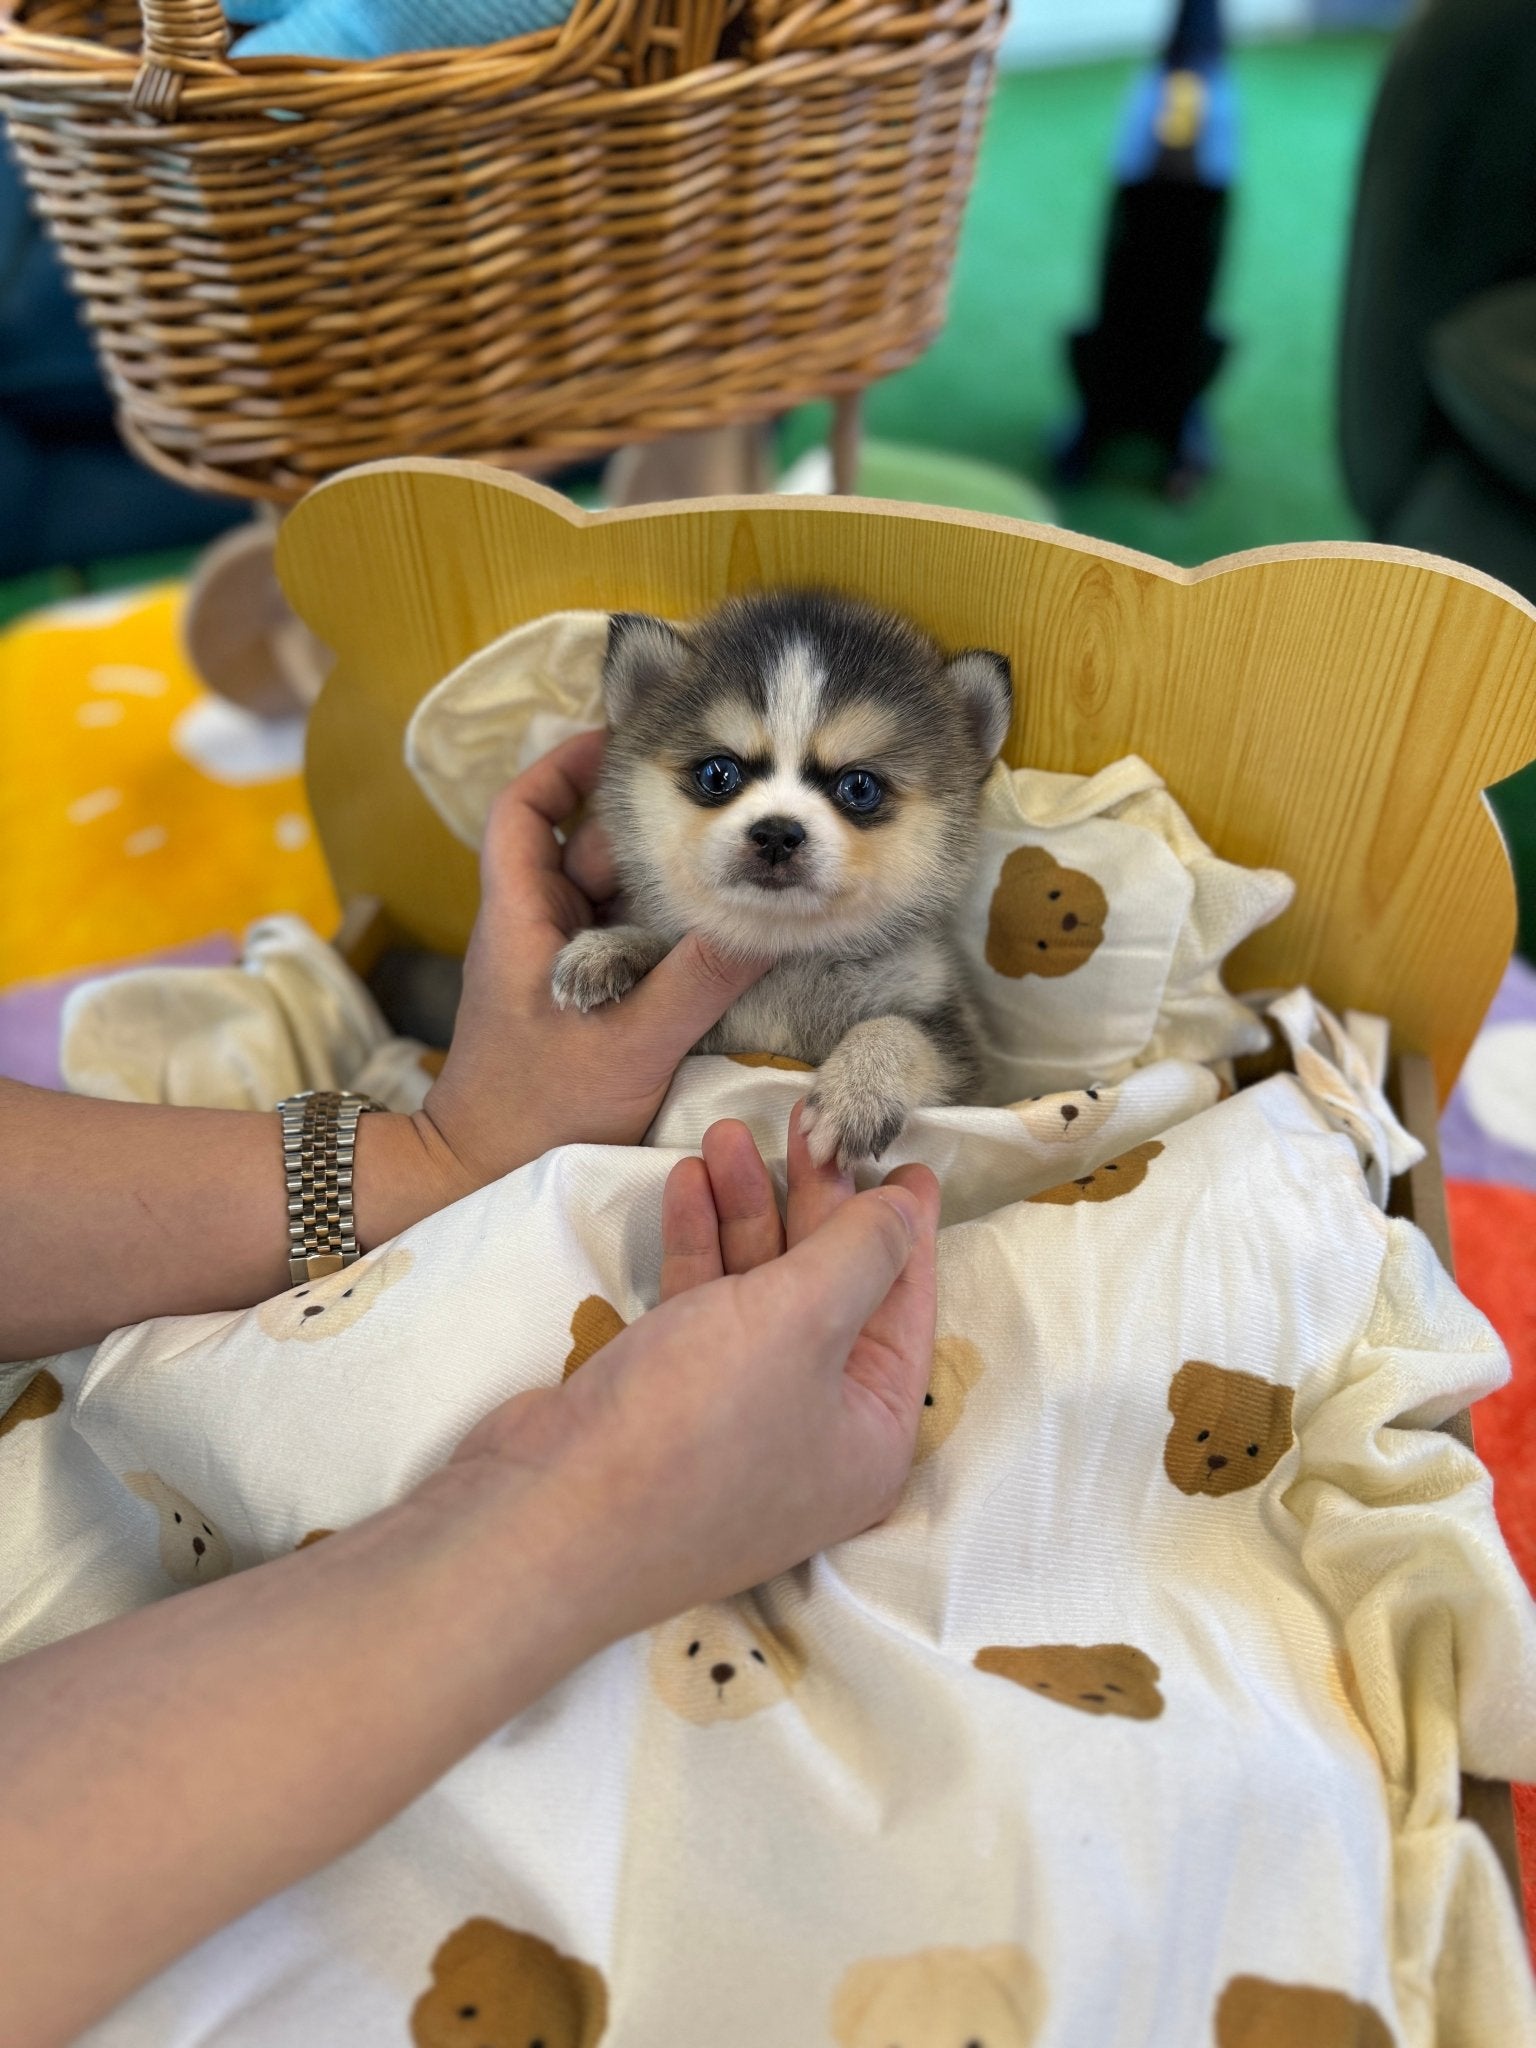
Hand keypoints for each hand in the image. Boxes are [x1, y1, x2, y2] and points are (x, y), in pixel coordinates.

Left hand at [414, 731, 767, 1197]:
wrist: (477, 1179)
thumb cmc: (536, 1112)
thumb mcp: (632, 1044)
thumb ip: (698, 981)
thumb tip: (765, 918)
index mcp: (520, 918)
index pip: (524, 809)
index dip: (565, 763)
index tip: (623, 738)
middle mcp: (533, 931)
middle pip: (585, 848)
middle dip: (647, 829)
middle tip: (723, 812)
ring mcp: (554, 969)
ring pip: (610, 899)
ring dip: (663, 885)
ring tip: (735, 864)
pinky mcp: (575, 1005)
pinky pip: (623, 944)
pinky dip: (663, 933)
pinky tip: (717, 936)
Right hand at [445, 1107, 940, 1645]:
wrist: (546, 1513)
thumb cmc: (696, 1423)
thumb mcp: (803, 1320)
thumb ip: (862, 1251)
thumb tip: (907, 1207)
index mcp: (873, 1435)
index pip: (905, 1308)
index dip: (903, 1227)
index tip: (902, 1156)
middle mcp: (815, 1433)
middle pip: (831, 1293)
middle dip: (811, 1204)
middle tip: (805, 1124)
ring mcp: (736, 1421)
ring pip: (760, 1294)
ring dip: (745, 1211)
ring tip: (724, 1132)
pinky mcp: (667, 1404)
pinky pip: (704, 1310)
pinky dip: (699, 1247)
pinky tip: (685, 1183)